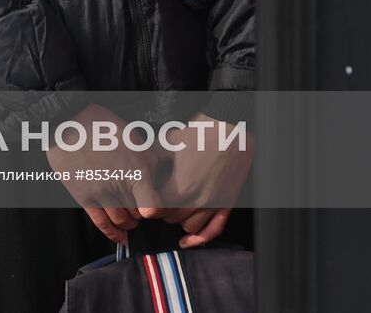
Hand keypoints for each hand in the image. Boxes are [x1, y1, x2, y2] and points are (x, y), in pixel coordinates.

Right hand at [45, 103, 167, 243]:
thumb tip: (164, 178)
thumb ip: (155, 160)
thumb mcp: (138, 138)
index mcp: (137, 171)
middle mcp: (119, 186)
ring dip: (130, 223)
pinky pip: (101, 223)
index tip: (158, 205)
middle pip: (138, 215)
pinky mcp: (84, 197)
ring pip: (122, 221)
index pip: (154, 208)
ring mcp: (100, 194)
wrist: (69, 124)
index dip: (159, 210)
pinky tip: (121, 238)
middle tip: (142, 207)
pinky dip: (112, 234)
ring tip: (132, 219)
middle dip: (143, 213)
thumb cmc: (105, 128)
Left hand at [137, 113, 253, 246]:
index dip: (149, 201)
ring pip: (189, 226)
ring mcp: (214, 204)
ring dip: (178, 220)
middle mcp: (197, 201)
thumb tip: (140, 160)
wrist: (231, 128)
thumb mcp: (170, 141)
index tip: (147, 194)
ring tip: (173, 209)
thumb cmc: (201, 132)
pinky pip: (214, 229)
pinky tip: (186, 242)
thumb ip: (153, 156)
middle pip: (171, 218)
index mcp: (181, 187)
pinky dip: (199, 239)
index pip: (156, 208)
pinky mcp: (227, 204)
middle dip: (162, 209)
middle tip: (159, 199)